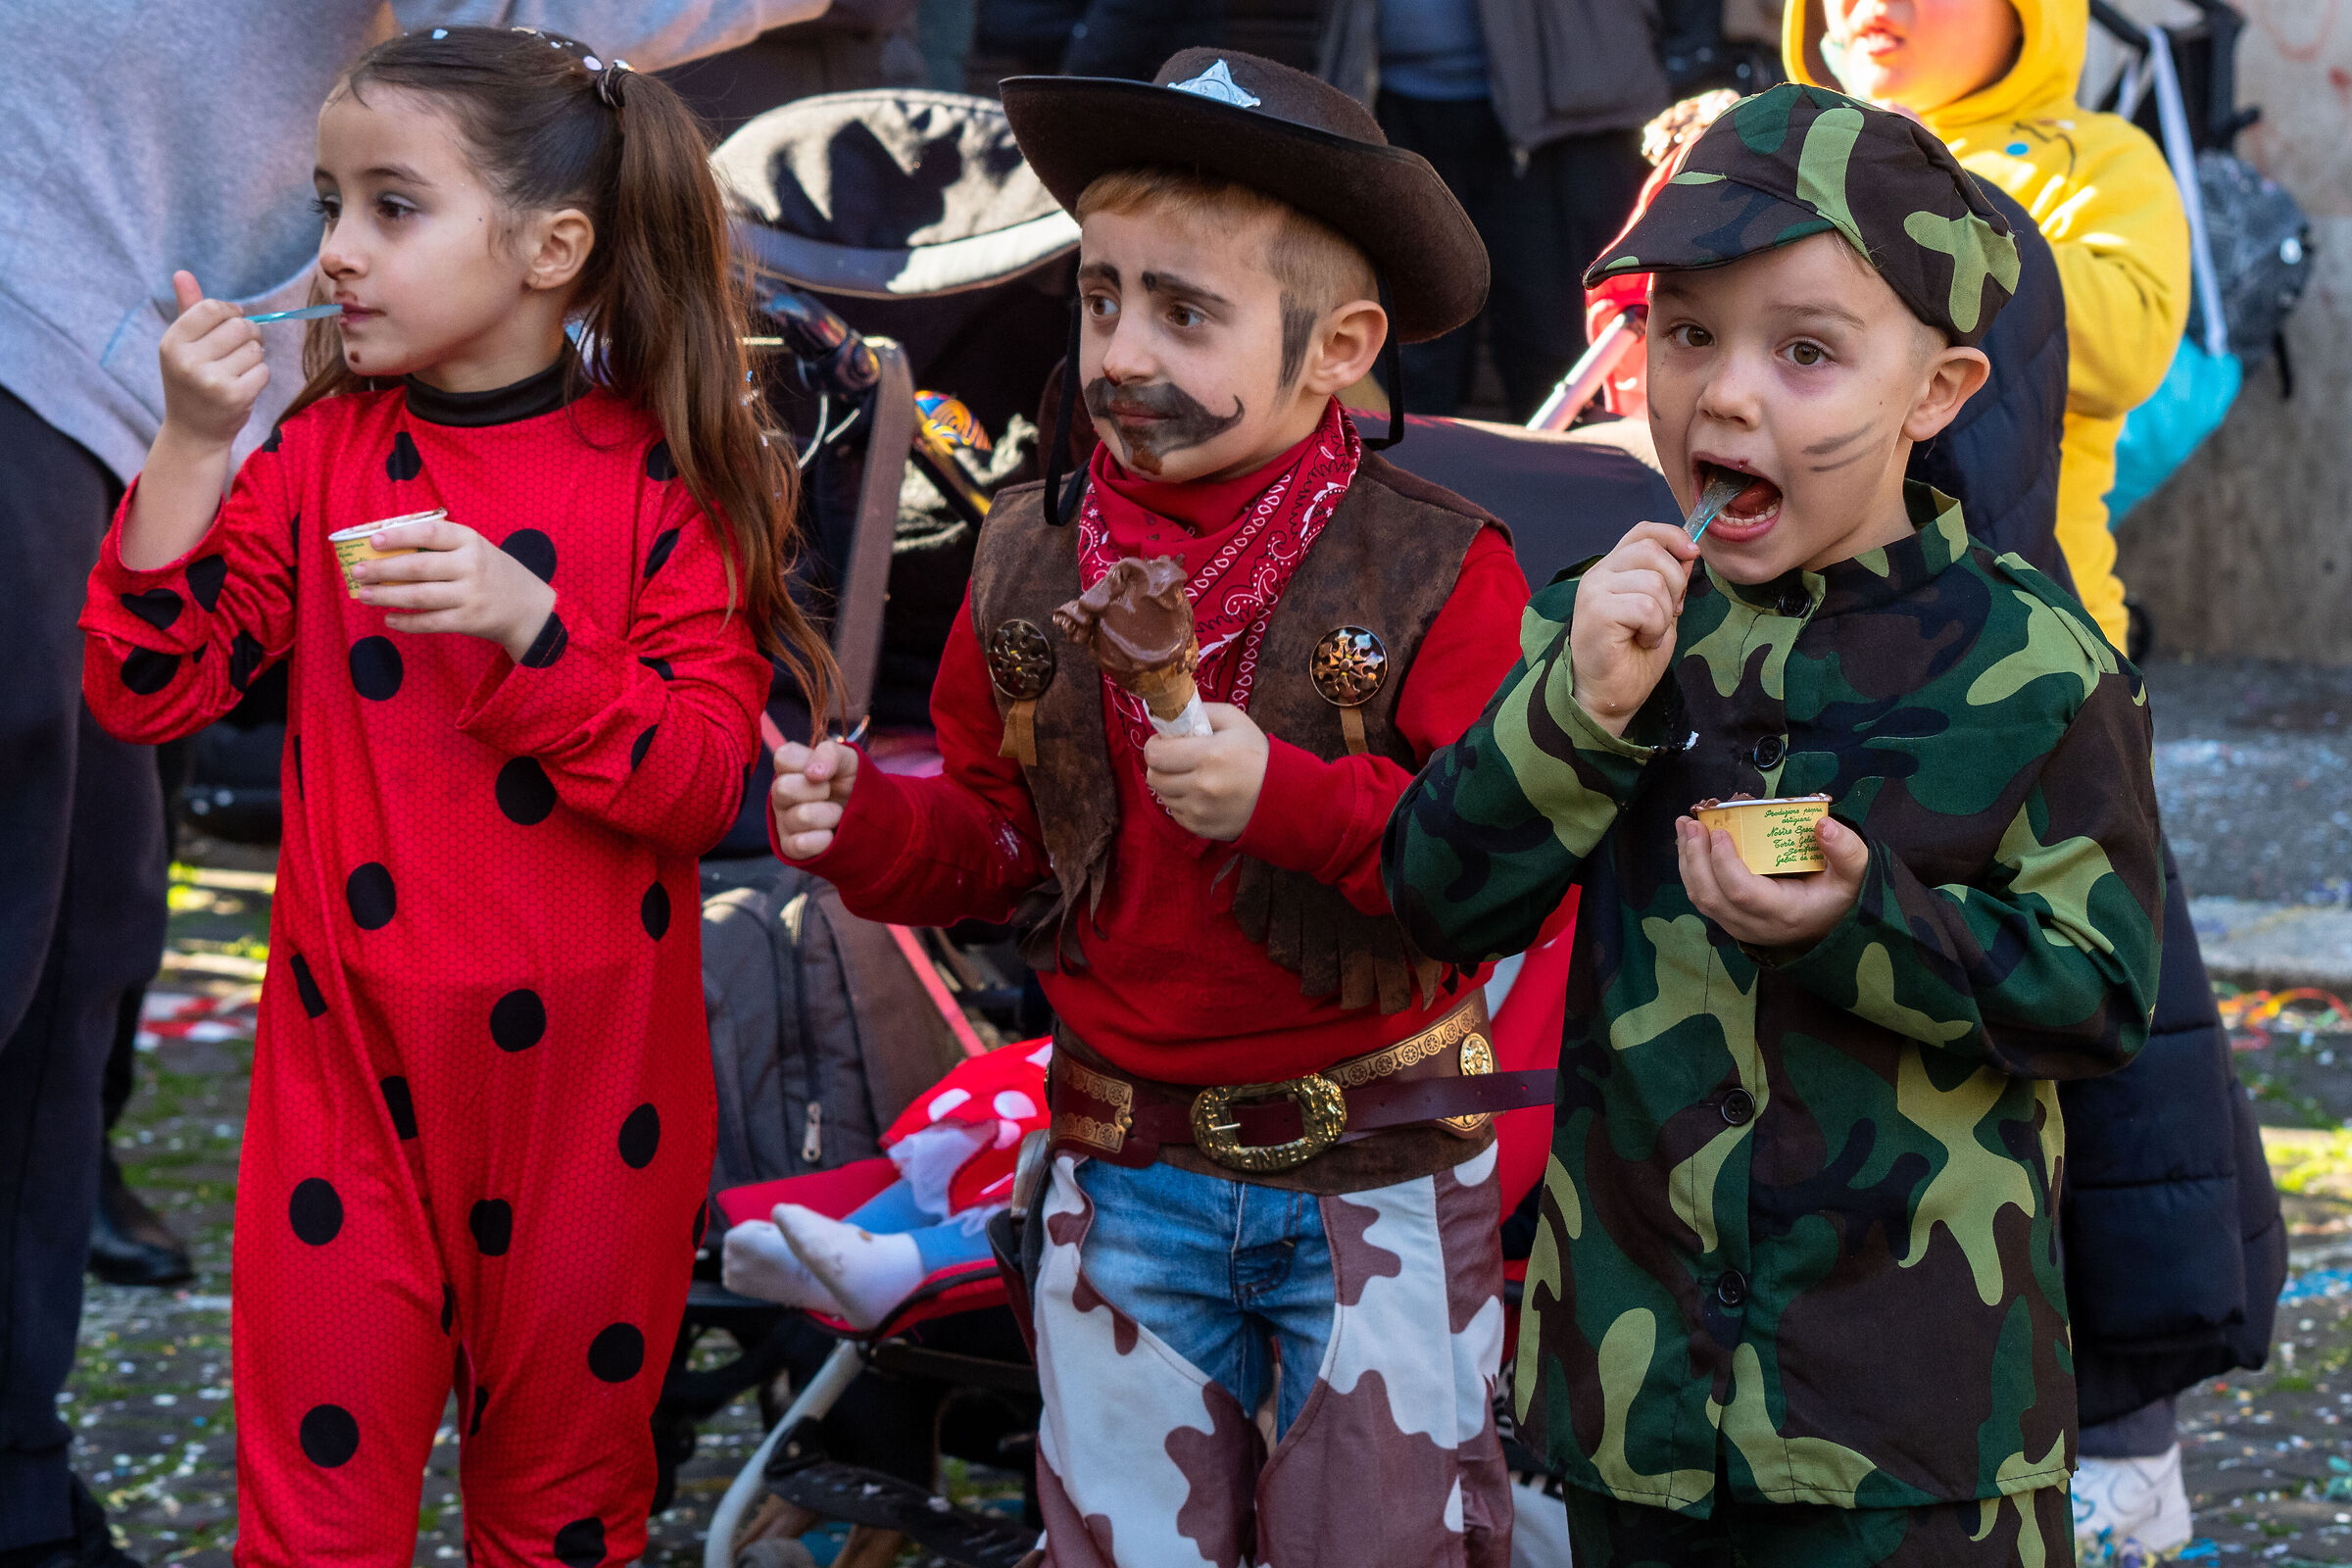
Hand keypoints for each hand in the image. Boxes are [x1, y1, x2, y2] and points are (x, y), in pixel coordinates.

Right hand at [158, 271, 267, 450]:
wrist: (194, 432)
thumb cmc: (192, 381)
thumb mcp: (183, 346)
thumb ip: (187, 309)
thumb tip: (182, 273)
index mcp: (172, 342)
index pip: (213, 308)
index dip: (231, 312)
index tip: (232, 322)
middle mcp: (187, 360)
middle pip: (240, 326)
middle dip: (248, 335)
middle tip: (240, 349)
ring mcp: (211, 380)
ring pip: (255, 349)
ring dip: (254, 357)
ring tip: (237, 371)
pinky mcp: (234, 396)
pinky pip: (263, 370)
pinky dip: (260, 376)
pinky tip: (244, 386)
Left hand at [348, 516, 557, 658]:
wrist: (529, 608)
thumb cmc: (492, 573)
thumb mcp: (475, 549)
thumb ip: (441, 546)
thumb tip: (388, 546)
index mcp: (471, 541)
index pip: (431, 533)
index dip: (400, 536)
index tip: (373, 540)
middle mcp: (471, 566)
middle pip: (418, 568)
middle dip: (382, 570)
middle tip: (357, 572)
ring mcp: (471, 595)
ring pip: (420, 596)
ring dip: (387, 596)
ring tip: (364, 595)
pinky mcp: (469, 621)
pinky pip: (431, 623)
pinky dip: (407, 622)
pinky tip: (389, 618)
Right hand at [770, 740, 859, 858]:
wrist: (869, 816)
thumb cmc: (852, 783)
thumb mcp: (849, 760)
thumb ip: (830, 753)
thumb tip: (812, 773)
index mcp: (789, 769)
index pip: (783, 757)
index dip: (808, 763)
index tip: (826, 772)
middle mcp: (781, 795)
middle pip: (783, 788)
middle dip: (819, 791)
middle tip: (830, 794)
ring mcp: (783, 822)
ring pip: (801, 817)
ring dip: (829, 815)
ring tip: (836, 815)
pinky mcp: (790, 848)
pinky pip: (801, 844)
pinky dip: (824, 839)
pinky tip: (831, 835)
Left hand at [1143, 703, 1267, 840]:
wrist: (1281, 796)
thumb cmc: (1256, 754)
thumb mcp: (1235, 720)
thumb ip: (1201, 712)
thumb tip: (1172, 715)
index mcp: (1209, 755)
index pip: (1155, 754)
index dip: (1155, 745)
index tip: (1164, 742)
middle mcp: (1202, 786)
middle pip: (1154, 776)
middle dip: (1159, 764)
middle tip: (1174, 759)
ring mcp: (1200, 810)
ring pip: (1162, 795)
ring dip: (1169, 783)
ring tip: (1189, 775)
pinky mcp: (1200, 827)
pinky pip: (1174, 812)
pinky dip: (1181, 801)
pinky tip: (1198, 794)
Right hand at [1570, 520, 1698, 736]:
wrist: (1608, 698)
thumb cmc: (1632, 659)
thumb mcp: (1661, 612)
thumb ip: (1670, 582)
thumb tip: (1689, 553)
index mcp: (1613, 570)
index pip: (1643, 531)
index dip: (1673, 536)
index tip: (1692, 554)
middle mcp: (1599, 575)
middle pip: (1651, 551)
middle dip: (1675, 582)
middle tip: (1667, 614)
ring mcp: (1595, 592)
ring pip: (1653, 581)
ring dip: (1664, 614)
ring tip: (1650, 633)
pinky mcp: (1597, 612)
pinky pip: (1646, 606)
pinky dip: (1655, 627)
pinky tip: (1643, 641)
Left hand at [1676, 812, 1869, 953]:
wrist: (1828, 925)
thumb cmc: (1837, 896)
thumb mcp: (1854, 875)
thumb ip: (1847, 851)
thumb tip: (1823, 826)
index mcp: (1784, 914)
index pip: (1743, 893)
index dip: (1725, 864)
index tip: (1719, 832)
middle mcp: (1755, 925)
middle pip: (1712, 897)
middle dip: (1696, 858)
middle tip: (1692, 824)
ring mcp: (1738, 925)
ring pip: (1701, 898)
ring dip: (1687, 860)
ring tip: (1685, 826)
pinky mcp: (1729, 918)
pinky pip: (1702, 896)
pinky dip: (1691, 868)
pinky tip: (1689, 842)